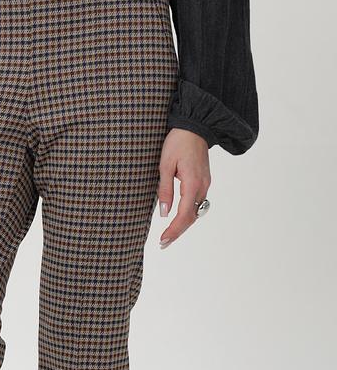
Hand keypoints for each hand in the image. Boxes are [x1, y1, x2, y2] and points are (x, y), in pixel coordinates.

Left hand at [157, 129, 210, 248]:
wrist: (195, 126)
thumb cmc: (178, 142)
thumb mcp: (165, 165)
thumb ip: (165, 190)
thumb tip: (164, 213)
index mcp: (193, 183)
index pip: (184, 214)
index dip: (174, 230)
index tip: (163, 240)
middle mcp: (202, 186)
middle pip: (192, 217)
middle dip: (178, 232)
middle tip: (163, 244)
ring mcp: (205, 184)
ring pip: (196, 212)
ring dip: (183, 225)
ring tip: (168, 235)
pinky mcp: (204, 181)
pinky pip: (197, 203)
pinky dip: (188, 214)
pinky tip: (178, 218)